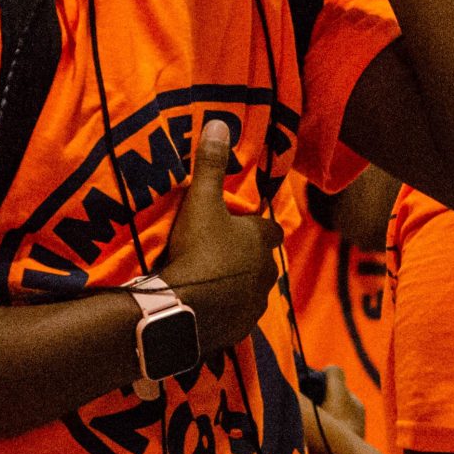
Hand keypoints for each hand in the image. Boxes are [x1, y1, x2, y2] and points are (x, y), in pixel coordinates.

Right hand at [157, 120, 282, 354]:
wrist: (183, 309)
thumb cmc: (197, 250)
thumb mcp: (200, 201)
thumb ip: (210, 164)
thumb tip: (219, 122)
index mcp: (262, 241)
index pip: (271, 230)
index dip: (256, 227)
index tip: (239, 225)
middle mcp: (266, 274)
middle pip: (261, 262)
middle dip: (246, 258)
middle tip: (217, 253)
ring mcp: (254, 306)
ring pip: (250, 292)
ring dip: (235, 287)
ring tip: (208, 282)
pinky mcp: (238, 331)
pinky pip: (234, 318)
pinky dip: (223, 313)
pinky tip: (202, 309)